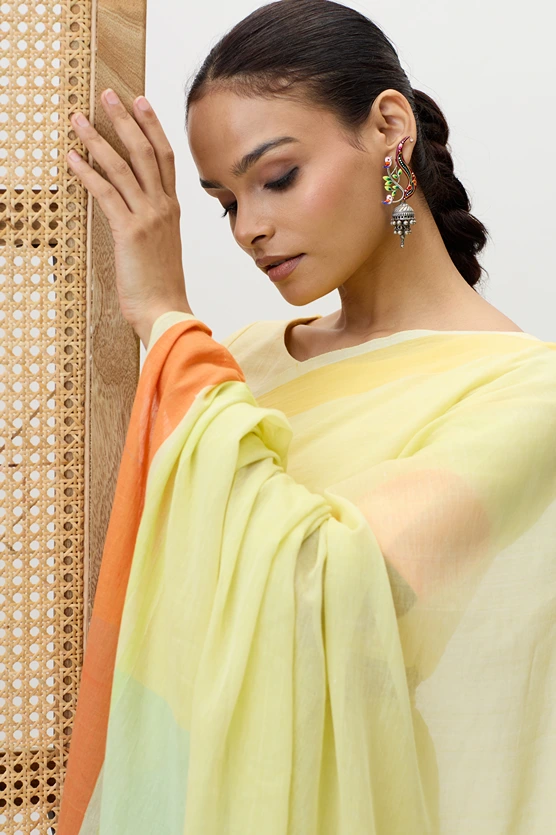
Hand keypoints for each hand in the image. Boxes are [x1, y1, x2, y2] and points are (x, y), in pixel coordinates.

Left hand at [66, 89, 191, 330]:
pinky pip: (106, 193)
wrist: (166, 311)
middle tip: (108, 95)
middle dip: (125, 119)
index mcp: (172, 210)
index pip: (165, 158)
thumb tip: (135, 215)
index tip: (141, 103)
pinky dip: (87, 172)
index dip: (153, 127)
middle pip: (146, 151)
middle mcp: (163, 208)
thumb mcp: (161, 249)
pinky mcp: (129, 231)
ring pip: (122, 166)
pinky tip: (72, 157)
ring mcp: (148, 217)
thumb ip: (152, 226)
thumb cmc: (162, 287)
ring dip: (98, 138)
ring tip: (79, 118)